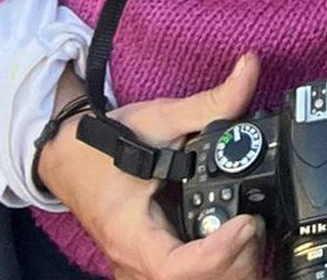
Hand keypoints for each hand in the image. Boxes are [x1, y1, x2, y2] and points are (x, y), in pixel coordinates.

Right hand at [38, 54, 264, 279]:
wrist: (70, 158)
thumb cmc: (105, 144)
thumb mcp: (160, 118)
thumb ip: (211, 101)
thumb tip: (250, 68)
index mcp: (131, 233)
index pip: (176, 267)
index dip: (217, 251)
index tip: (246, 221)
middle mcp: (135, 261)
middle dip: (235, 257)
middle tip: (255, 219)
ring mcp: (141, 267)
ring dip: (230, 263)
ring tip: (249, 227)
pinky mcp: (151, 264)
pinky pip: (187, 278)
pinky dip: (218, 263)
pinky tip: (234, 236)